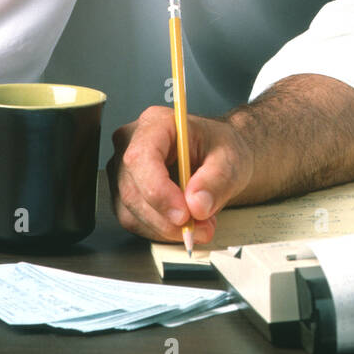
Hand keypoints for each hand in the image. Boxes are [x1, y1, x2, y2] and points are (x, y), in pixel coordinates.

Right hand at [107, 106, 255, 243]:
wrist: (218, 155)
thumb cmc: (220, 148)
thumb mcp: (231, 159)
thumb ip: (216, 181)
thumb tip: (197, 206)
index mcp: (156, 123)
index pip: (141, 158)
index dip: (158, 190)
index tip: (184, 214)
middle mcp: (131, 143)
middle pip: (133, 190)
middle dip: (168, 218)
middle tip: (202, 226)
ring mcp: (123, 169)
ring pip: (132, 211)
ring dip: (167, 228)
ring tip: (201, 224)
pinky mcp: (124, 193)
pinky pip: (135, 221)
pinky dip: (162, 230)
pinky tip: (186, 224)